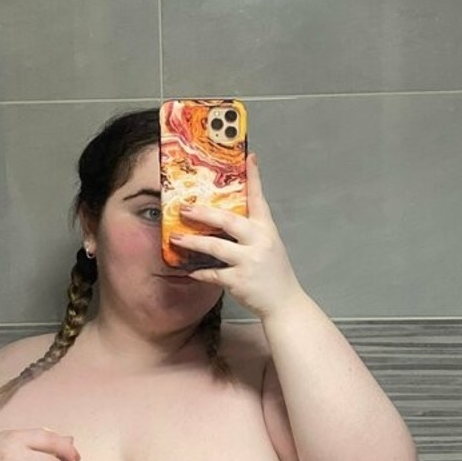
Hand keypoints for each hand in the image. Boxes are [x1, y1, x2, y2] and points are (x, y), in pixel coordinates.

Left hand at [172, 152, 304, 320]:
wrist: (285, 304)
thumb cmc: (274, 273)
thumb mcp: (268, 245)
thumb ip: (251, 230)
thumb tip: (223, 216)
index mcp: (267, 229)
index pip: (259, 198)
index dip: (254, 176)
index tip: (249, 157)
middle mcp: (260, 241)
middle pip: (228, 220)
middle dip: (203, 212)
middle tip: (184, 207)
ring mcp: (250, 261)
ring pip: (215, 246)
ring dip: (193, 241)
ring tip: (176, 237)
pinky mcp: (239, 281)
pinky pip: (213, 273)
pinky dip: (199, 272)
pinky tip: (189, 270)